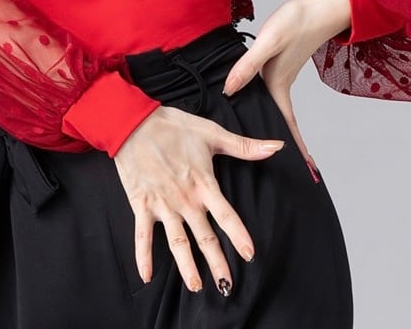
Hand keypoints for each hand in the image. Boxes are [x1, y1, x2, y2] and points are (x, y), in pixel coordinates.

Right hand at [113, 104, 284, 294]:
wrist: (134, 123)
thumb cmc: (174, 126)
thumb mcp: (212, 133)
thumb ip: (244, 146)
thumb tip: (276, 146)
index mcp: (202, 183)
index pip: (225, 214)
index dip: (238, 234)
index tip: (249, 254)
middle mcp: (184, 199)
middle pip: (203, 236)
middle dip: (216, 261)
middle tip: (227, 285)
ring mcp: (162, 204)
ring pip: (176, 241)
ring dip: (186, 265)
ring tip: (196, 286)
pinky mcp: (141, 204)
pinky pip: (142, 235)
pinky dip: (143, 256)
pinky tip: (146, 276)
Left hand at [222, 0, 350, 164]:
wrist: (319, 7)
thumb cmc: (297, 21)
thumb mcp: (269, 41)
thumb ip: (247, 65)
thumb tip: (229, 89)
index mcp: (278, 84)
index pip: (286, 124)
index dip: (294, 148)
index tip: (306, 170)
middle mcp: (280, 83)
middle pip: (282, 121)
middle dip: (287, 145)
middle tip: (294, 167)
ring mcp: (281, 74)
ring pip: (276, 107)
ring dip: (276, 124)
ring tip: (271, 143)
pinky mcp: (280, 65)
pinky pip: (271, 92)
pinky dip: (267, 103)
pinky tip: (255, 100)